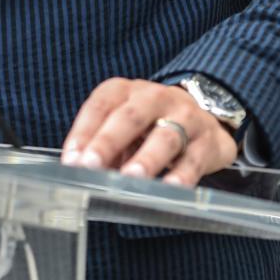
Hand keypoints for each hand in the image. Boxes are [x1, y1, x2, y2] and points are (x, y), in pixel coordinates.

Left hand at [60, 77, 237, 186]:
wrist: (205, 119)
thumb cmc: (151, 126)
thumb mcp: (124, 127)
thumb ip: (103, 147)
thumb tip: (81, 172)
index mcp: (126, 90)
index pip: (100, 105)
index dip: (83, 132)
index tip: (71, 160)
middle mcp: (155, 97)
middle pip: (129, 116)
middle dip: (108, 141)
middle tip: (91, 165)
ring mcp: (185, 116)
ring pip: (165, 136)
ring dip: (146, 158)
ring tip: (131, 177)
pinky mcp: (208, 140)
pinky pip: (194, 158)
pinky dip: (182, 174)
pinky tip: (170, 189)